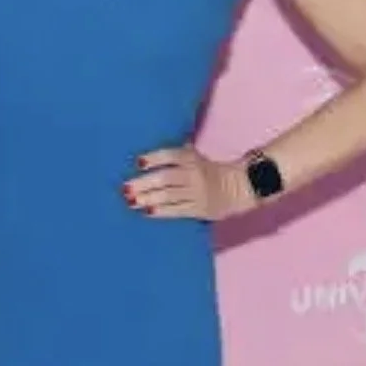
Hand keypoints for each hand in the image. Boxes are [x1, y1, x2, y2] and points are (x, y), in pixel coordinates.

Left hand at [122, 146, 254, 221]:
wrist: (239, 186)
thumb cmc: (210, 170)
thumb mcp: (196, 157)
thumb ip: (177, 155)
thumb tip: (152, 154)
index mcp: (192, 159)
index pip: (171, 156)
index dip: (154, 158)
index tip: (138, 162)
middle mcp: (193, 174)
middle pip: (166, 178)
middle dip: (144, 183)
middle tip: (125, 188)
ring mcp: (197, 192)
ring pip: (169, 195)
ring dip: (148, 199)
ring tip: (131, 201)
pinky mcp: (199, 208)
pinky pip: (178, 210)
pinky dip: (161, 211)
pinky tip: (146, 211)